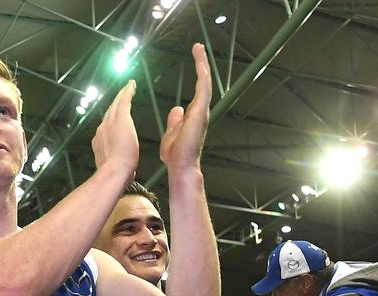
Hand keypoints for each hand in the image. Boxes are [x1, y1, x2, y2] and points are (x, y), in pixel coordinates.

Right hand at [91, 80, 138, 177]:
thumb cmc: (116, 174)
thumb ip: (120, 166)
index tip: (113, 119)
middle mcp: (101, 130)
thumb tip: (129, 173)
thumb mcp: (115, 169)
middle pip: (108, 113)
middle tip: (120, 96)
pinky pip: (124, 101)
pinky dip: (127, 92)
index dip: (110, 122)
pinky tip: (131, 85)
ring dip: (121, 96)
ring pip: (115, 105)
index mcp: (100, 142)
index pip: (106, 128)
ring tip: (126, 89)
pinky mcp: (120, 118)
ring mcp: (109, 123)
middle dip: (114, 105)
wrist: (114, 171)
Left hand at [159, 43, 211, 169]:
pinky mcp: (200, 112)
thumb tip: (177, 109)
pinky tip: (199, 61)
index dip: (196, 75)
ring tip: (198, 48)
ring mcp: (202, 111)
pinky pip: (203, 88)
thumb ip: (175, 120)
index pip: (196, 90)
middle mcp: (200, 111)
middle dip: (201, 64)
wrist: (180, 165)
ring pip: (205, 82)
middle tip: (198, 48)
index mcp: (193, 115)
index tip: (194, 62)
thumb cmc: (176, 154)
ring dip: (202, 64)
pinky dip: (201, 74)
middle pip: (203, 82)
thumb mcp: (172, 132)